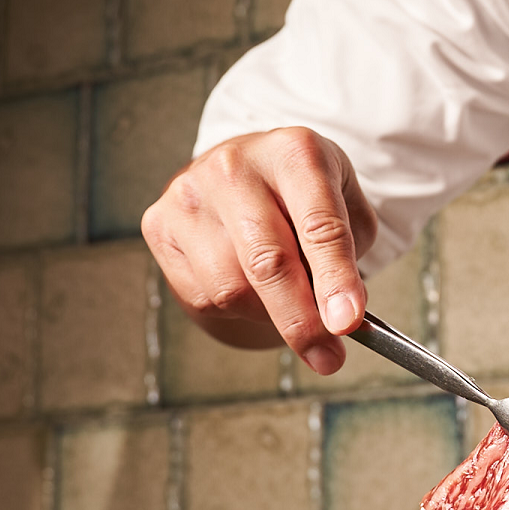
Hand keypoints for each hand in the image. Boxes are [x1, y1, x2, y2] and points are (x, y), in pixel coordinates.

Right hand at [141, 128, 377, 374]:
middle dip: (300, 320)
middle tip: (328, 357)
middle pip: (268, 261)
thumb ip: (349, 256)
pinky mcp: (159, 223)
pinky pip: (203, 296)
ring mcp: (190, 194)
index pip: (319, 225)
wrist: (242, 171)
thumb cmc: (301, 194)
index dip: (335, 280)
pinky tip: (245, 281)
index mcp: (294, 152)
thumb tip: (338, 317)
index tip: (347, 323)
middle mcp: (235, 167)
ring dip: (268, 313)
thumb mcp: (345, 206)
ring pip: (232, 289)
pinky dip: (235, 308)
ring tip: (284, 295)